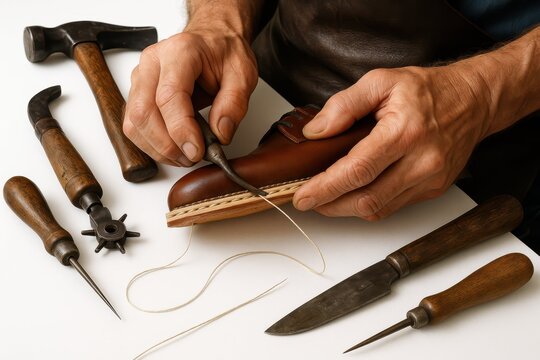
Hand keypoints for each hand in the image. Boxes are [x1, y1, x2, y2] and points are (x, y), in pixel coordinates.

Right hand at [123, 24, 257, 166]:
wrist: (212, 38)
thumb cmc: (224, 52)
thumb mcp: (243, 74)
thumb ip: (234, 104)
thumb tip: (220, 134)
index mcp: (180, 53)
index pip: (169, 96)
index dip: (181, 129)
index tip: (198, 150)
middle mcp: (152, 63)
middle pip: (143, 112)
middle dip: (167, 145)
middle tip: (194, 156)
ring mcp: (140, 78)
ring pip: (134, 123)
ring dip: (158, 149)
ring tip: (186, 156)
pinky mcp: (137, 94)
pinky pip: (134, 126)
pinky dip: (152, 145)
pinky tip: (174, 149)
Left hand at [293, 64, 492, 219]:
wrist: (473, 101)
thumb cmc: (427, 90)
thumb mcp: (381, 81)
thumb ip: (344, 105)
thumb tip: (315, 132)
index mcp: (405, 132)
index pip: (357, 170)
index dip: (325, 188)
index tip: (302, 196)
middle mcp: (421, 162)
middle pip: (366, 199)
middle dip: (329, 205)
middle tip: (306, 200)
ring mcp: (430, 180)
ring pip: (378, 209)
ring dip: (345, 209)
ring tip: (325, 198)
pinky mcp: (433, 190)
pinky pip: (393, 207)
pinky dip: (367, 205)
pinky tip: (352, 194)